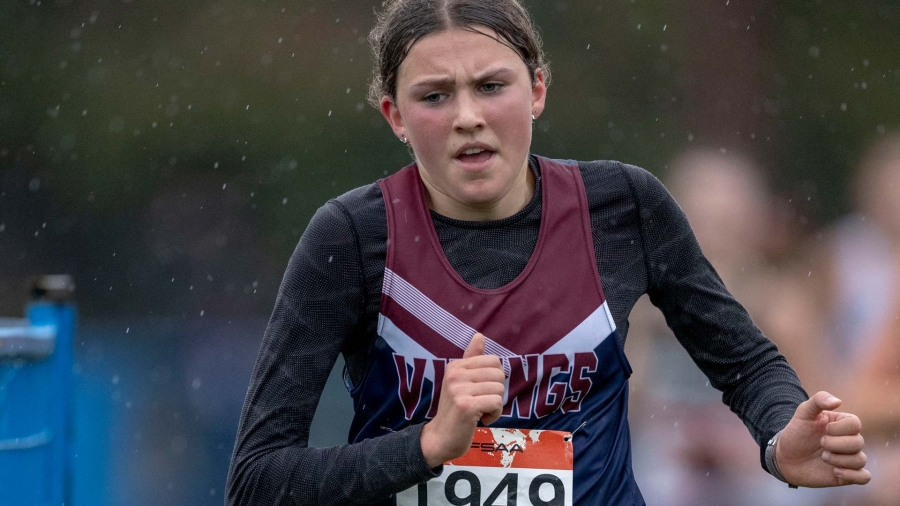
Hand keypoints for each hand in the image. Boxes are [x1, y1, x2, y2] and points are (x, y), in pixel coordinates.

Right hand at [420, 333, 504, 467]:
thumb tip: (479, 335)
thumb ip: (471, 359)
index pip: (493, 361)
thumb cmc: (455, 410)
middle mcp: (455, 374)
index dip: (494, 379)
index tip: (480, 391)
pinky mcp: (466, 406)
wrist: (441, 438)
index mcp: (455, 366)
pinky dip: (494, 414)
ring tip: (479, 411)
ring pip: (499, 390)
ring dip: (495, 405)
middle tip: (481, 403)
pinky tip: (481, 419)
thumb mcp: (461, 381)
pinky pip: (496, 403)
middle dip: (496, 392)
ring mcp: (459, 390)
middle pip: (499, 374)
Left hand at [776, 391, 871, 486]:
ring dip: (838, 460)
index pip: (855, 424)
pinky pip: (864, 477)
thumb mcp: (803, 413)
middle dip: (835, 445)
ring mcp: (849, 458)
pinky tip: (835, 472)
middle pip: (858, 442)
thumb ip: (818, 400)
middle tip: (820, 444)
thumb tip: (838, 401)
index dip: (839, 429)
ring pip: (860, 460)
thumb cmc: (796, 433)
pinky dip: (851, 475)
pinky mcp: (847, 475)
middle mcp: (849, 441)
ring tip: (823, 457)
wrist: (786, 458)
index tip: (824, 430)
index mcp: (842, 424)